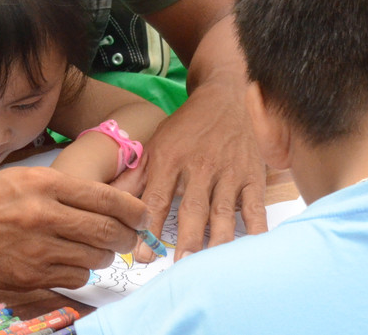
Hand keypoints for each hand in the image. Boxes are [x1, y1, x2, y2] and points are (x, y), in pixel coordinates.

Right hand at [0, 166, 145, 289]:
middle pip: (107, 231)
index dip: (133, 210)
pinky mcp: (29, 275)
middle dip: (125, 237)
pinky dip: (79, 272)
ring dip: (103, 256)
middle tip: (127, 238)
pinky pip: (74, 278)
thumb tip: (110, 207)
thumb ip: (66, 191)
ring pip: (95, 258)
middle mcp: (44, 214)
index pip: (106, 198)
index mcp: (45, 184)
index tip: (143, 216)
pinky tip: (69, 262)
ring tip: (95, 249)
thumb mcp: (27, 179)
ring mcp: (37, 247)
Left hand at [134, 77, 265, 260]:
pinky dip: (255, 231)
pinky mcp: (252, 176)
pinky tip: (250, 251)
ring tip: (209, 268)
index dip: (150, 229)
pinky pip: (254, 208)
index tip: (142, 257)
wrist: (227, 96)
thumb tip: (112, 200)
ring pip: (223, 213)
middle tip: (179, 270)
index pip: (158, 199)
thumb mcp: (157, 143)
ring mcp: (229, 172)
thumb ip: (138, 175)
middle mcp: (200, 166)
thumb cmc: (187, 126)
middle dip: (186, 241)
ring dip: (216, 242)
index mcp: (171, 158)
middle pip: (193, 210)